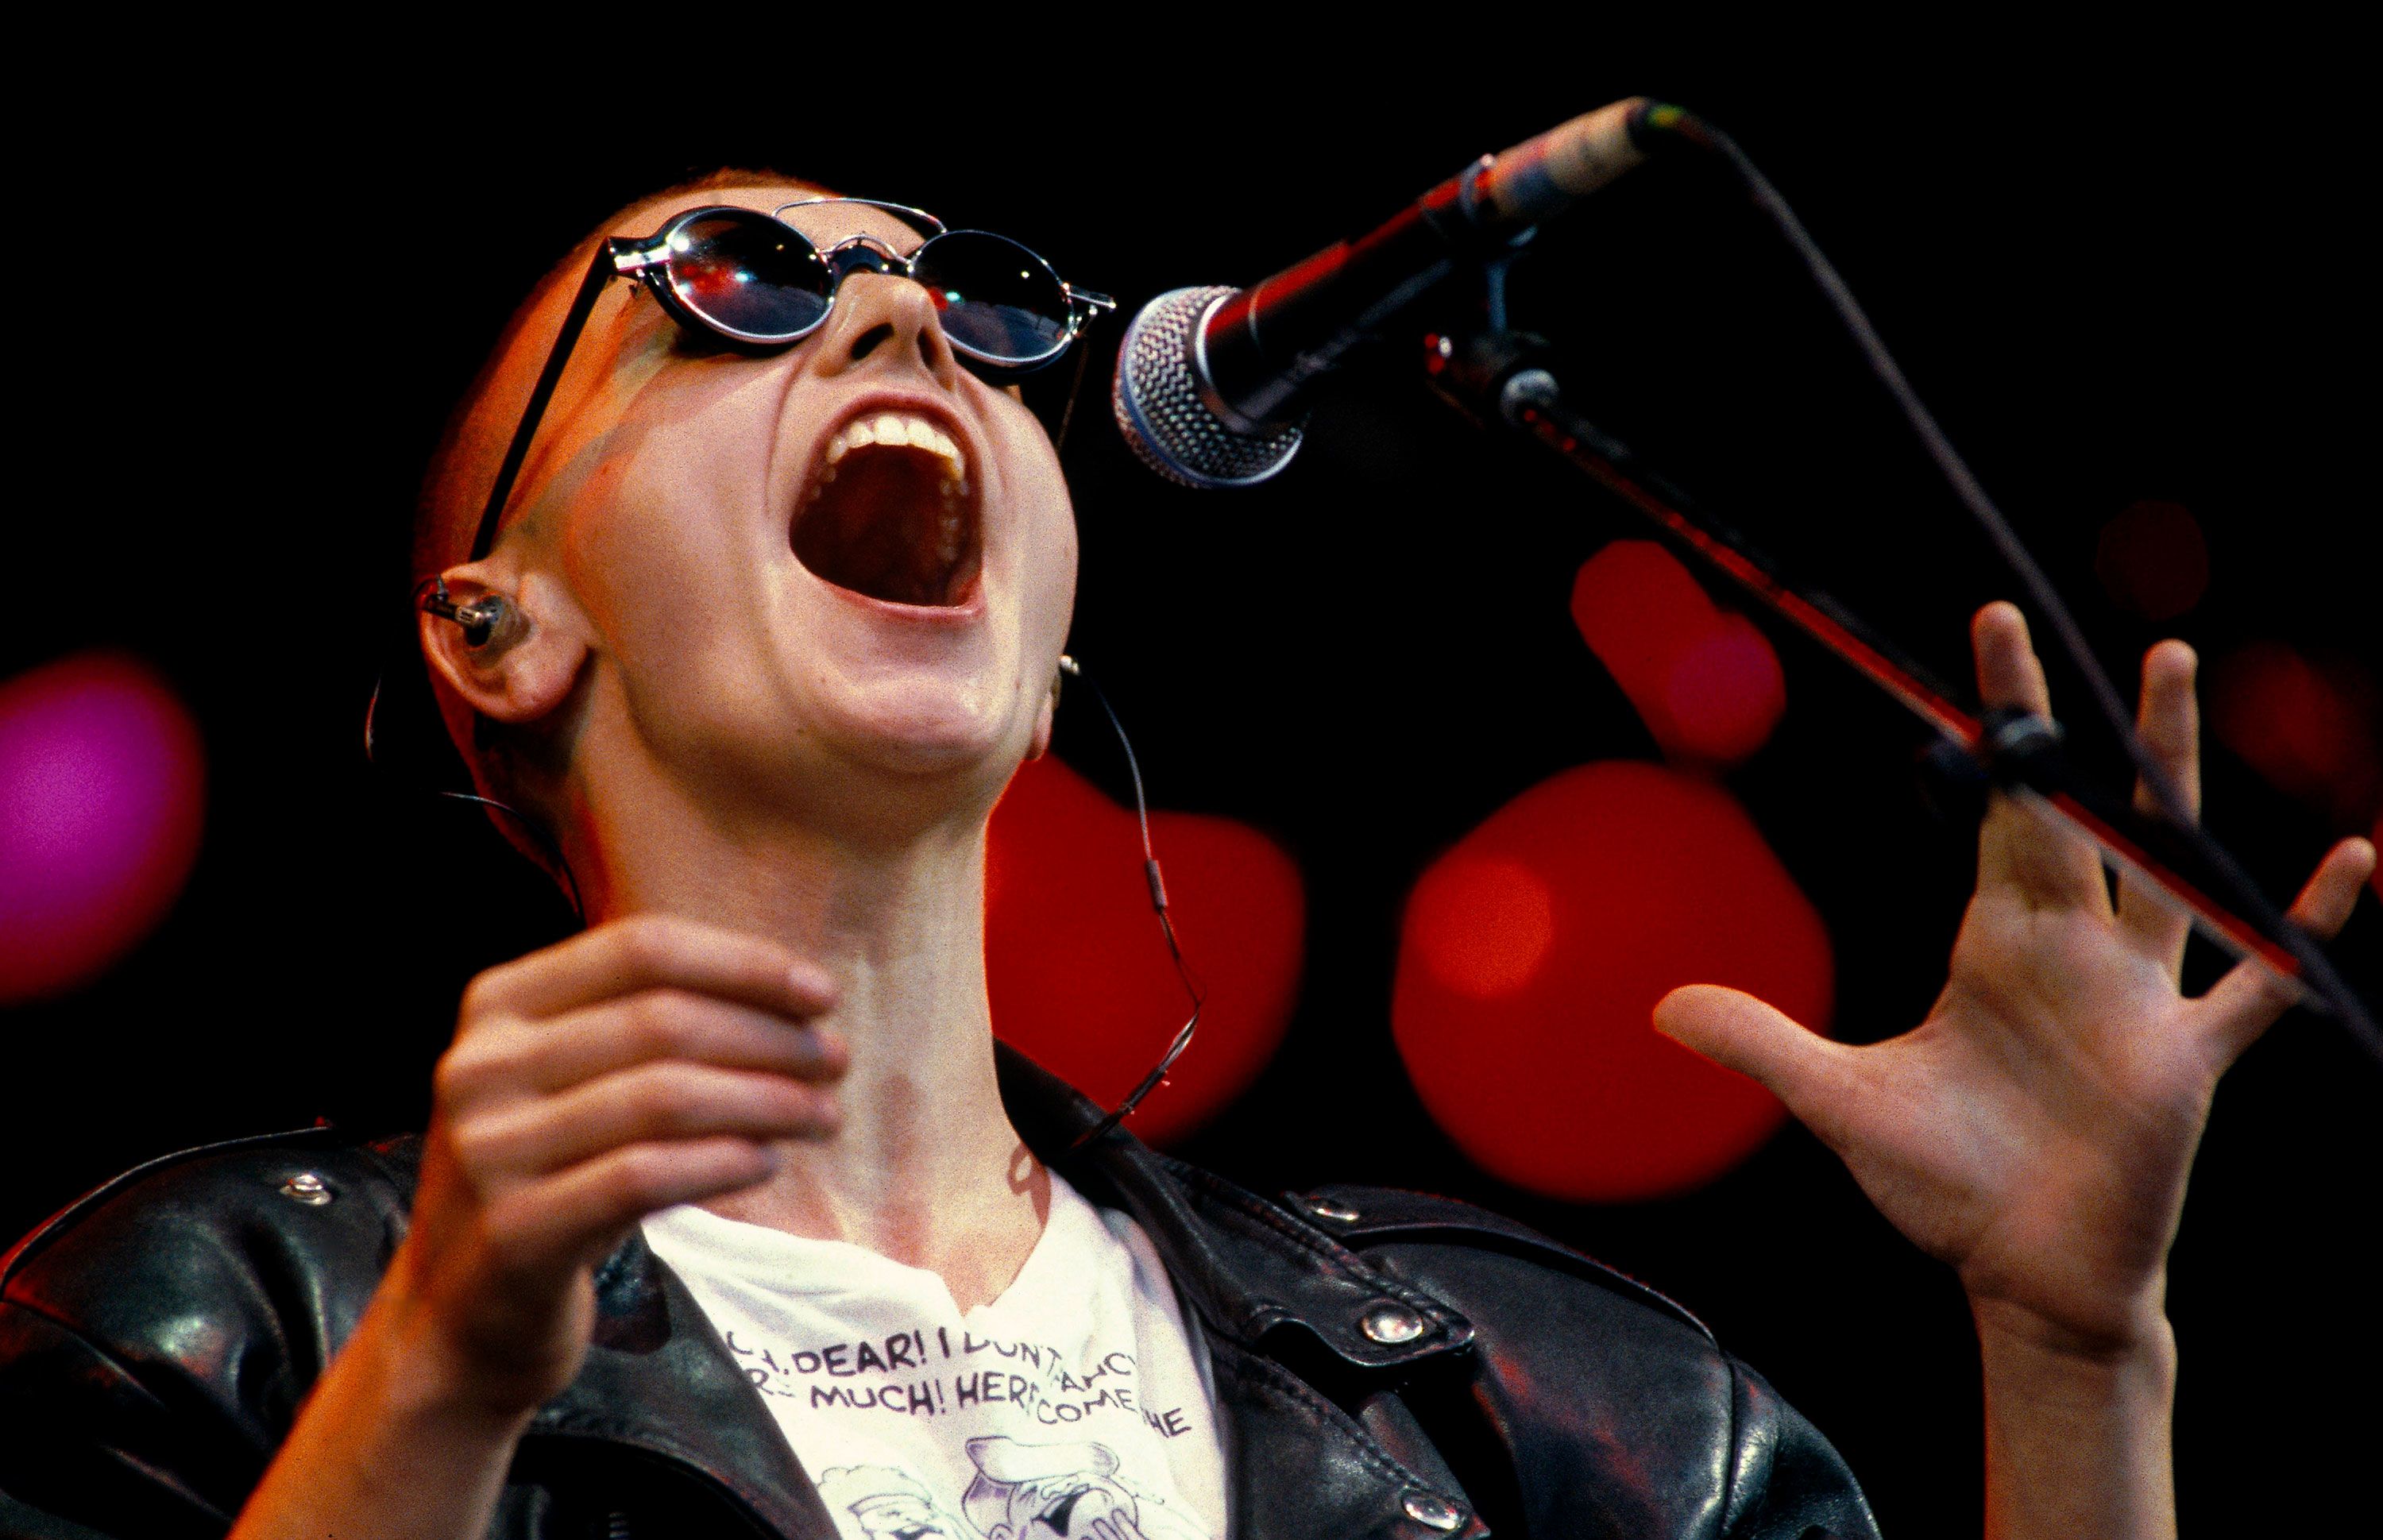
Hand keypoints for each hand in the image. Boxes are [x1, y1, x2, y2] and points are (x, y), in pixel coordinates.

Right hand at [383, 915, 844, 1416]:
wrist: (459, 1316)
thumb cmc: (552, 1180)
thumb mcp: (576, 1082)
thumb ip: (652, 1025)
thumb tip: (797, 998)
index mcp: (498, 1006)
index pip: (641, 948)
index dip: (744, 964)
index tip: (822, 995)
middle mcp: (480, 1067)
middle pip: (662, 1020)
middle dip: (769, 1037)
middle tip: (835, 1062)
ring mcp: (488, 1150)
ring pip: (663, 1096)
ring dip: (766, 1101)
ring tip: (823, 1116)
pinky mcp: (513, 1231)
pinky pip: (644, 1177)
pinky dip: (723, 1161)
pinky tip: (769, 1162)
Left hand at [1656, 602, 2372, 1354]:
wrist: (2021, 1275)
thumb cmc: (1942, 1183)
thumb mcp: (1840, 1102)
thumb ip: (1761, 1046)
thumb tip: (1658, 1008)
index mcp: (1994, 941)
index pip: (1995, 811)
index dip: (1992, 731)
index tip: (1983, 642)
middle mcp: (2071, 949)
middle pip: (2077, 812)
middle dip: (2075, 725)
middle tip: (2084, 630)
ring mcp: (2138, 997)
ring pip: (2168, 860)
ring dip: (2171, 772)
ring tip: (2177, 669)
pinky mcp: (2187, 1060)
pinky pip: (2260, 981)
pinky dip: (2304, 925)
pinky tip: (2350, 861)